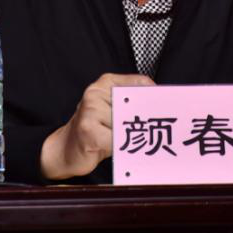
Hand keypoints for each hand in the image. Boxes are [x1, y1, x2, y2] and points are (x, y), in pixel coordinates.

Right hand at [40, 73, 154, 179]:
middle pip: (135, 104)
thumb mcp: (110, 110)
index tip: (169, 106)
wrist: (64, 149)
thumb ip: (130, 104)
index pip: (139, 82)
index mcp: (105, 83)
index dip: (155, 96)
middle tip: (160, 129)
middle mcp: (95, 92)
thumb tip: (159, 108)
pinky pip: (116, 140)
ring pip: (126, 124)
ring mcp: (90, 110)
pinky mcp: (88, 130)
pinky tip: (116, 150)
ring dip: (132, 137)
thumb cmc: (93, 130)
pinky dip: (121, 148)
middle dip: (148, 118)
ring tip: (129, 142)